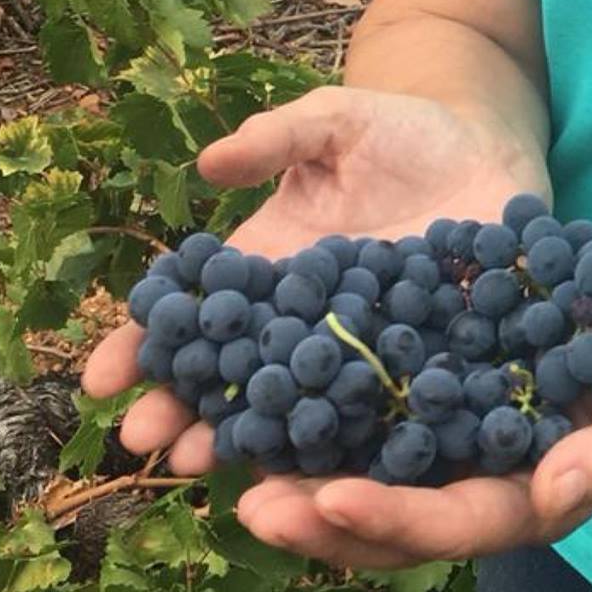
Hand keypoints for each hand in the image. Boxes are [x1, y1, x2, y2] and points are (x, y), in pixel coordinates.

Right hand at [82, 84, 541, 474]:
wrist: (488, 148)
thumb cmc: (400, 132)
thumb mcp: (335, 120)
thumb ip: (278, 139)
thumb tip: (207, 163)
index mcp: (269, 266)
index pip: (196, 312)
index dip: (146, 342)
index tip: (102, 378)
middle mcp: (304, 321)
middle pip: (234, 373)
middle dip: (184, 407)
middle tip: (144, 442)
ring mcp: (360, 348)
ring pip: (295, 406)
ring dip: (250, 437)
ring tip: (205, 463)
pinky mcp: (421, 362)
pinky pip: (379, 411)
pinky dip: (349, 443)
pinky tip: (321, 471)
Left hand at [233, 255, 591, 570]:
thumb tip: (557, 500)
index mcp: (528, 500)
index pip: (449, 526)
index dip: (390, 521)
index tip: (329, 503)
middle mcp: (478, 481)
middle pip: (391, 520)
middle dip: (319, 519)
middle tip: (251, 503)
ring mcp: (453, 440)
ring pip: (368, 473)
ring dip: (304, 473)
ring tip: (235, 460)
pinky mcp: (438, 390)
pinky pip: (374, 411)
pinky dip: (324, 407)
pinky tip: (274, 387)